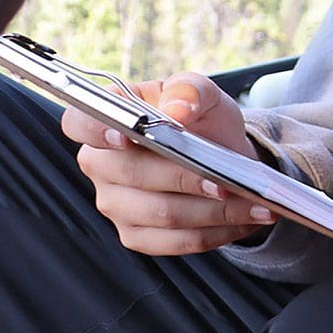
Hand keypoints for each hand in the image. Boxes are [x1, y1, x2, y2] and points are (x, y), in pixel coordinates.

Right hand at [61, 72, 274, 255]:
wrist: (220, 154)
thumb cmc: (202, 120)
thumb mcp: (202, 93)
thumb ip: (190, 91)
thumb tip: (177, 111)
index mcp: (106, 121)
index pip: (80, 123)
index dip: (98, 131)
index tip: (129, 136)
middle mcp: (101, 165)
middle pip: (134, 175)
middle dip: (186, 179)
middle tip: (228, 182)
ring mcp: (115, 204)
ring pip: (160, 213)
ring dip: (212, 211)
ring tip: (251, 203)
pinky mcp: (136, 236)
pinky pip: (173, 241)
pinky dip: (214, 232)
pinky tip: (244, 221)